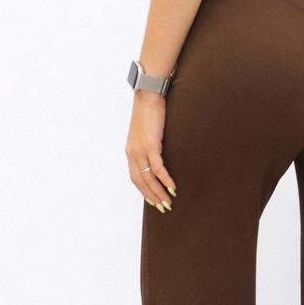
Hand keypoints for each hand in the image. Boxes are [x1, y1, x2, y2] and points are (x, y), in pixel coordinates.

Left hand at [125, 91, 177, 211]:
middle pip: (141, 182)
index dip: (144, 191)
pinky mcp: (150, 145)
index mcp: (131, 152)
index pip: (136, 177)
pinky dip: (165, 179)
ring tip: (169, 202)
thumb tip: (158, 154)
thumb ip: (149, 145)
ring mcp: (140, 150)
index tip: (154, 201)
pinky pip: (158, 168)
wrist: (148, 96)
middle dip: (152, 196)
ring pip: (148, 178)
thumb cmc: (149, 112)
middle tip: (163, 208)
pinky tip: (172, 187)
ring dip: (159, 192)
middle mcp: (133, 154)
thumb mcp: (147, 132)